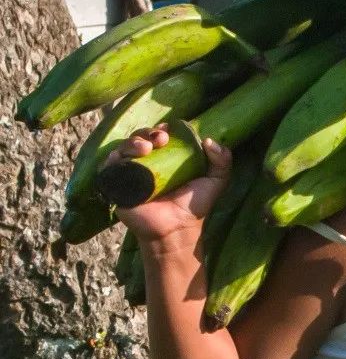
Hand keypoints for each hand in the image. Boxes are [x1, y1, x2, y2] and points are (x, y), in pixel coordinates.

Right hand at [100, 123, 232, 245]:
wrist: (175, 230)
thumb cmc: (193, 206)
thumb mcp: (216, 181)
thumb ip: (222, 161)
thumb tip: (210, 140)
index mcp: (167, 158)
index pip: (159, 135)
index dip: (163, 129)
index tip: (171, 131)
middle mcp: (147, 162)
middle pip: (141, 137)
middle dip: (149, 132)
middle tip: (162, 139)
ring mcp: (130, 172)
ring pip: (124, 147)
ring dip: (133, 141)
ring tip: (147, 148)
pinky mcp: (117, 184)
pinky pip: (109, 165)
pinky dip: (114, 157)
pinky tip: (125, 156)